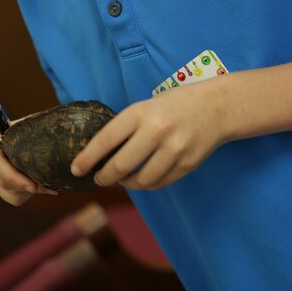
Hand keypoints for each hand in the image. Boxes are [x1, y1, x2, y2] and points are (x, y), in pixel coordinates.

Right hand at [0, 121, 57, 205]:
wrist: (33, 135)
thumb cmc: (37, 129)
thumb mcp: (39, 129)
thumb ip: (40, 136)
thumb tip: (57, 148)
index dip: (13, 176)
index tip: (33, 186)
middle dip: (24, 185)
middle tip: (49, 187)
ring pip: (6, 189)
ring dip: (27, 189)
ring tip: (48, 185)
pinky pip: (10, 197)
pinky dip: (27, 195)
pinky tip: (39, 186)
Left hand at [71, 80, 227, 189]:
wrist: (216, 107)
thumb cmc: (174, 105)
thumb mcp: (146, 106)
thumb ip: (127, 127)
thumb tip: (99, 153)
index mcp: (141, 112)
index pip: (106, 139)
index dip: (88, 157)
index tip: (75, 168)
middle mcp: (157, 131)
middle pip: (121, 165)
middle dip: (104, 177)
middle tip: (99, 178)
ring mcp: (174, 149)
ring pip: (141, 180)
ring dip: (127, 184)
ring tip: (122, 179)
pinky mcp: (187, 164)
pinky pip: (160, 183)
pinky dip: (147, 184)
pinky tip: (141, 178)